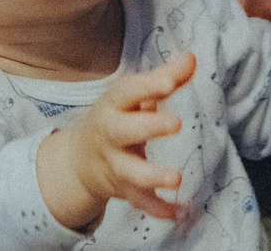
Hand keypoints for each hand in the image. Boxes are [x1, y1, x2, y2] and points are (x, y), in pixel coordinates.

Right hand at [36, 52, 195, 231]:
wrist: (80, 160)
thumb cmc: (118, 117)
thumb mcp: (135, 96)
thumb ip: (165, 77)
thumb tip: (190, 58)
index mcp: (114, 105)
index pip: (128, 91)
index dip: (148, 86)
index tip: (170, 82)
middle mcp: (110, 134)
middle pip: (123, 131)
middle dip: (148, 127)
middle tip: (175, 124)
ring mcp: (115, 164)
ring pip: (130, 172)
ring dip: (152, 176)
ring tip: (176, 178)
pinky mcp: (124, 189)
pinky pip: (141, 202)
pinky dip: (158, 208)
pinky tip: (179, 211)